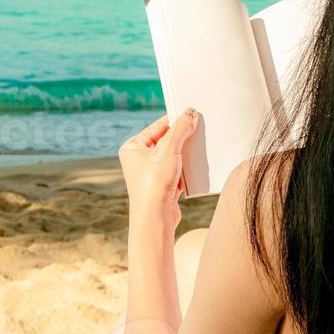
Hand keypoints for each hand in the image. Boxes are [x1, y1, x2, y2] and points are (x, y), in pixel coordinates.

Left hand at [119, 110, 197, 232]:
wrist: (155, 220)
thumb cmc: (154, 185)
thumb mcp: (170, 152)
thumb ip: (180, 130)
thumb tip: (190, 113)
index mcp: (132, 147)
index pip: (157, 127)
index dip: (175, 120)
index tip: (192, 114)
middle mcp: (138, 159)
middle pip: (166, 141)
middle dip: (183, 138)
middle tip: (200, 128)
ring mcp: (150, 173)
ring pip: (173, 156)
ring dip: (186, 154)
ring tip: (201, 146)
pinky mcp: (162, 185)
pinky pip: (177, 170)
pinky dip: (186, 169)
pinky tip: (198, 166)